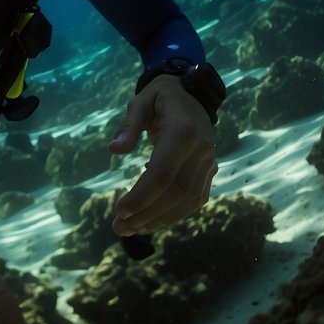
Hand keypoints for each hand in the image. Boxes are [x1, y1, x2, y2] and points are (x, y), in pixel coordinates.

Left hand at [107, 75, 216, 234]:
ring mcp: (209, 161)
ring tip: (131, 229)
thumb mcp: (140, 101)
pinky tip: (151, 221)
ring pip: (188, 201)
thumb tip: (114, 150)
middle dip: (147, 214)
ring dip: (159, 219)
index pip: (163, 172)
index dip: (142, 196)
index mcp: (182, 130)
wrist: (193, 94)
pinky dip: (174, 214)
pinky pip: (195, 199)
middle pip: (176, 191)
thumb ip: (129, 125)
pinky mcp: (210, 171)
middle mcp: (200, 149)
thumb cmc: (161, 97)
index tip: (120, 210)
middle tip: (119, 228)